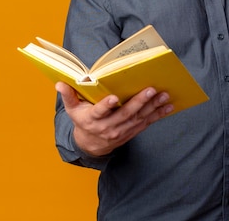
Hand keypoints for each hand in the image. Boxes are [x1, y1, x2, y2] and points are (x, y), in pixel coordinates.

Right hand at [56, 82, 173, 156]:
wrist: (91, 144)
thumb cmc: (82, 120)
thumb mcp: (72, 109)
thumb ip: (68, 96)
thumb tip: (59, 84)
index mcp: (92, 119)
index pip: (99, 112)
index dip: (106, 106)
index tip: (113, 98)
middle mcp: (108, 127)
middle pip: (125, 114)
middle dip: (139, 102)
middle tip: (151, 90)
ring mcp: (122, 131)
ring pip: (139, 118)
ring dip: (153, 107)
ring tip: (164, 96)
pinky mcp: (132, 132)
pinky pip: (146, 123)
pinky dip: (158, 115)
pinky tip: (168, 106)